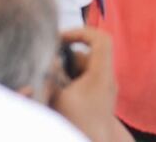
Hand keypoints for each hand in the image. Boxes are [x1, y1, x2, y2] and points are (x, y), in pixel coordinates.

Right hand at [50, 27, 119, 141]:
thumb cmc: (79, 123)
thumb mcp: (58, 98)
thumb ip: (52, 75)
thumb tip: (48, 59)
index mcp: (102, 73)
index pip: (101, 39)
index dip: (81, 32)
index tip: (61, 37)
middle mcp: (107, 78)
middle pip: (88, 55)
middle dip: (66, 59)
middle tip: (48, 66)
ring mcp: (105, 89)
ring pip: (84, 70)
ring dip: (66, 73)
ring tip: (51, 84)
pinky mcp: (99, 100)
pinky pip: (84, 82)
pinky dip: (70, 83)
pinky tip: (57, 95)